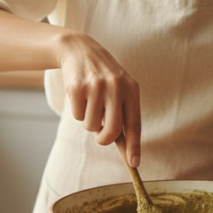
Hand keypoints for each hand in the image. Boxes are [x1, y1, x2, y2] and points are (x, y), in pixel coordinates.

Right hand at [57, 31, 141, 165]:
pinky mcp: (77, 87)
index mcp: (131, 88)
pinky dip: (78, 111)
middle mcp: (115, 87)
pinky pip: (77, 115)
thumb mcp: (119, 87)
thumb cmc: (103, 76)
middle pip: (112, 131)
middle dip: (104, 139)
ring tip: (90, 102)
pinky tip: (80, 95)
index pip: (135, 123)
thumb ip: (123, 112)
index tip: (134, 164)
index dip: (135, 146)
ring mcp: (96, 87)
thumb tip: (126, 147)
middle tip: (100, 136)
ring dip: (89, 121)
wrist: (80, 49)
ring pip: (91, 126)